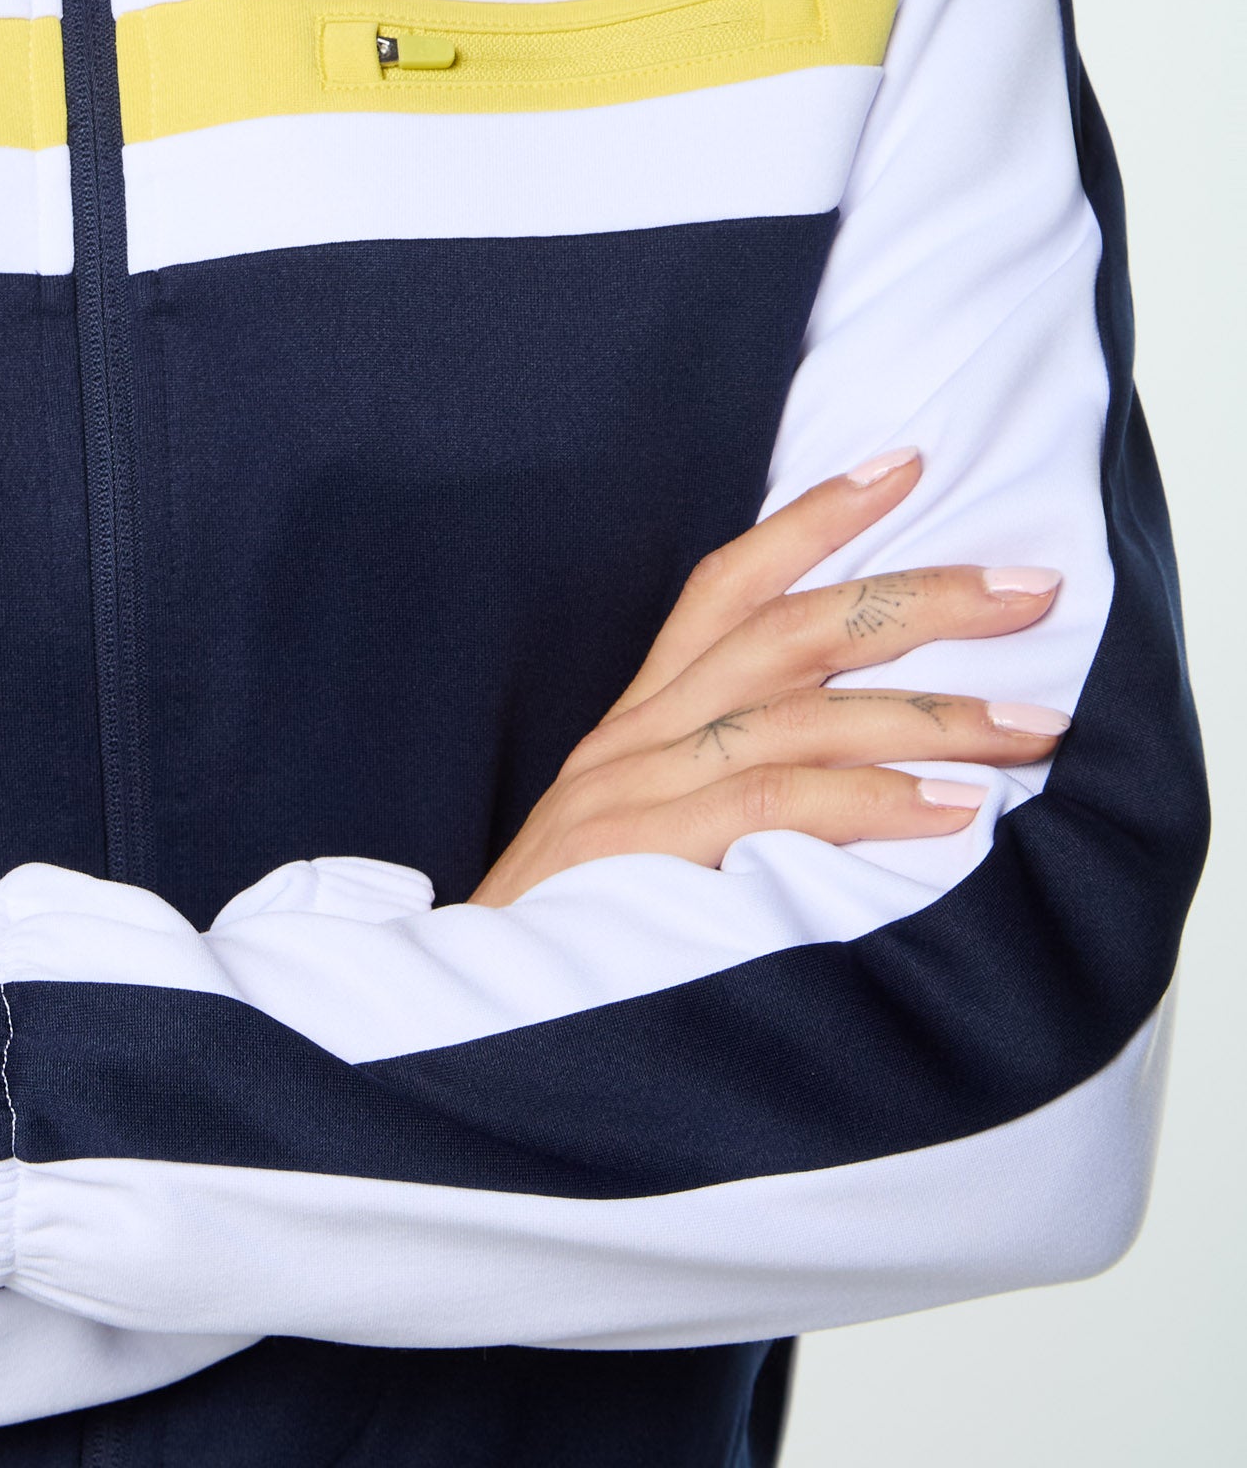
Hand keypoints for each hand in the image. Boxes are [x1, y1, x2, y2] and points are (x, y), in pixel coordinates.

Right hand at [472, 446, 1067, 906]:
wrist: (462, 1033)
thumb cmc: (578, 941)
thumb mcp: (647, 840)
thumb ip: (732, 790)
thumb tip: (869, 763)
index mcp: (640, 721)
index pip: (728, 584)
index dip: (813, 518)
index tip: (906, 465)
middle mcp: (635, 736)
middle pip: (787, 629)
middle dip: (919, 598)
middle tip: (1031, 586)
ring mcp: (633, 790)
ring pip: (798, 714)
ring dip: (931, 712)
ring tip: (1034, 722)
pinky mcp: (639, 856)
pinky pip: (771, 806)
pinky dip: (869, 800)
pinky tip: (951, 809)